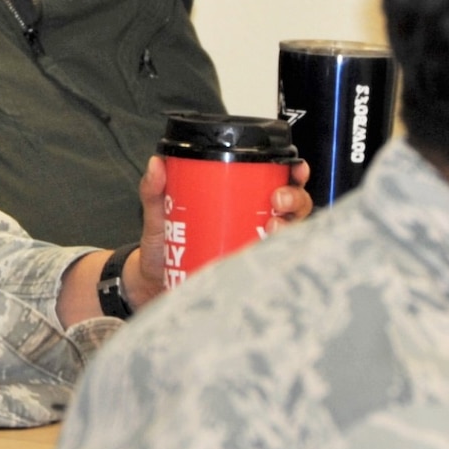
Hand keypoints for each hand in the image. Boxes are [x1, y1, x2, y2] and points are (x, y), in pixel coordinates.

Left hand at [124, 157, 310, 307]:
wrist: (153, 284)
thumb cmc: (164, 246)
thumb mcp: (158, 213)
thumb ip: (154, 189)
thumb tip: (157, 164)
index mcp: (243, 199)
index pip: (279, 180)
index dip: (295, 172)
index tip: (294, 168)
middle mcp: (257, 222)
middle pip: (294, 206)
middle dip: (295, 199)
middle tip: (276, 200)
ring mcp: (256, 248)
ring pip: (290, 234)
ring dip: (289, 227)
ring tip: (271, 228)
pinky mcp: (250, 272)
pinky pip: (273, 265)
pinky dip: (276, 258)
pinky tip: (266, 253)